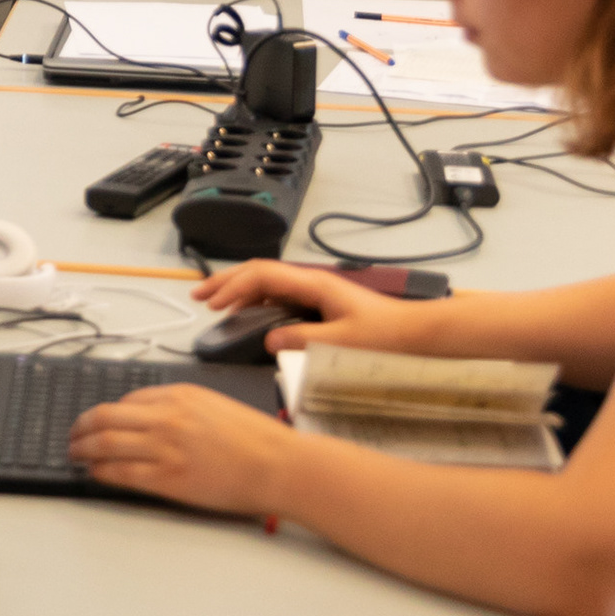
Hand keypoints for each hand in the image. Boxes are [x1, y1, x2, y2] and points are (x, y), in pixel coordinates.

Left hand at [67, 378, 293, 515]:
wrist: (278, 464)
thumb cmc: (255, 439)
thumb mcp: (214, 406)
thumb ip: (181, 408)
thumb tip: (149, 418)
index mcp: (179, 395)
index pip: (127, 400)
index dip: (105, 414)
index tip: (96, 422)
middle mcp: (167, 416)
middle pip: (105, 417)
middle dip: (81, 427)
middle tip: (72, 437)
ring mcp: (165, 446)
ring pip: (106, 443)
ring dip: (83, 449)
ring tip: (75, 455)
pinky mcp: (168, 477)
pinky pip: (122, 472)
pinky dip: (102, 471)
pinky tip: (96, 473)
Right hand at [194, 257, 411, 351]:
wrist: (415, 333)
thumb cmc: (385, 336)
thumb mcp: (341, 343)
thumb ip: (303, 339)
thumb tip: (268, 339)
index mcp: (314, 284)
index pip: (262, 275)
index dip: (233, 286)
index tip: (212, 303)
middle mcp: (312, 282)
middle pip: (260, 273)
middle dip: (227, 282)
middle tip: (199, 297)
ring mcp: (315, 291)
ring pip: (267, 282)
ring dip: (239, 290)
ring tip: (216, 303)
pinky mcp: (320, 303)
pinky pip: (279, 295)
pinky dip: (256, 300)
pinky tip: (249, 313)